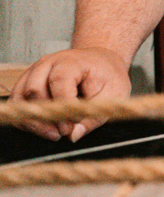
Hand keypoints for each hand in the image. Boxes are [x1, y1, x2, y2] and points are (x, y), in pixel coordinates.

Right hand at [8, 47, 130, 141]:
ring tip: (54, 133)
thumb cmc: (107, 76)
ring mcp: (33, 73)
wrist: (99, 62)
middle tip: (63, 132)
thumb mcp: (113, 93)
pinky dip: (27, 119)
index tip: (72, 127)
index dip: (63, 107)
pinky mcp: (26, 84)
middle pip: (34, 90)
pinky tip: (44, 128)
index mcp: (71, 61)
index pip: (59, 81)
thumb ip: (94, 115)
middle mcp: (48, 64)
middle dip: (46, 116)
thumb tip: (73, 135)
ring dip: (34, 121)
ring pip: (20, 99)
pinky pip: (17, 104)